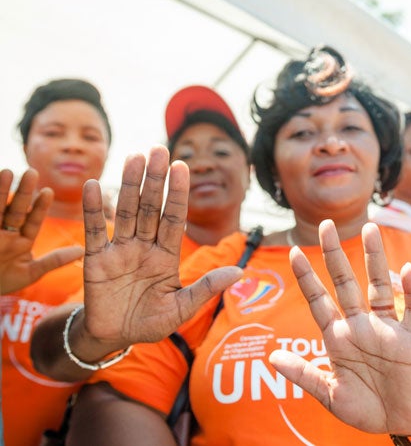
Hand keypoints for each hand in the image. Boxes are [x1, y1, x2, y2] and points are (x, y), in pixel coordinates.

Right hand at [0, 168, 82, 293]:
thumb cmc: (2, 283)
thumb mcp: (30, 273)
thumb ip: (54, 261)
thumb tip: (82, 250)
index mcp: (21, 240)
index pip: (32, 220)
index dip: (39, 206)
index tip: (48, 191)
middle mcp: (5, 233)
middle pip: (15, 209)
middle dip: (23, 192)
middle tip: (32, 172)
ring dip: (1, 191)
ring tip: (6, 171)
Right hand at [79, 147, 241, 352]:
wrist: (116, 338)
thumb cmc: (151, 322)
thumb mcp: (182, 308)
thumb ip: (206, 288)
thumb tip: (239, 272)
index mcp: (166, 256)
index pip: (174, 218)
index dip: (177, 193)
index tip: (182, 166)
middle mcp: (144, 247)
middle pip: (149, 208)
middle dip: (154, 180)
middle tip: (158, 149)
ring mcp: (120, 251)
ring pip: (125, 212)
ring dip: (127, 186)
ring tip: (133, 158)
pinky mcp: (96, 261)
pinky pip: (94, 232)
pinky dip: (94, 210)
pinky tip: (94, 186)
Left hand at [269, 220, 410, 438]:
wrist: (403, 421)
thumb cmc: (367, 408)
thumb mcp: (330, 395)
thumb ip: (304, 375)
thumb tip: (272, 358)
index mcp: (338, 338)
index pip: (318, 300)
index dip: (307, 277)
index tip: (294, 252)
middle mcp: (360, 326)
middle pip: (345, 283)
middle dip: (335, 255)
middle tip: (326, 224)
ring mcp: (385, 328)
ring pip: (379, 286)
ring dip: (375, 259)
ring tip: (370, 229)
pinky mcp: (410, 337)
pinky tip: (407, 270)